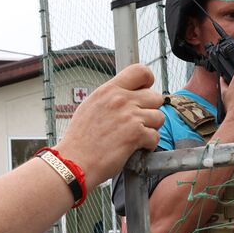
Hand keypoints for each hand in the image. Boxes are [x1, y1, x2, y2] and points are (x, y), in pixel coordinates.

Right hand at [55, 63, 165, 184]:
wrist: (74, 162)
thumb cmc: (79, 139)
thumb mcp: (91, 106)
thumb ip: (111, 98)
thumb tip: (126, 95)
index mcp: (109, 90)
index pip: (140, 71)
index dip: (148, 82)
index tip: (145, 92)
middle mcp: (120, 100)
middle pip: (156, 97)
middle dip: (151, 110)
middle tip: (139, 121)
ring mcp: (130, 116)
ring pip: (159, 117)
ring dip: (151, 128)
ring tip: (136, 136)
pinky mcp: (136, 135)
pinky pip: (155, 136)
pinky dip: (148, 144)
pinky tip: (135, 147)